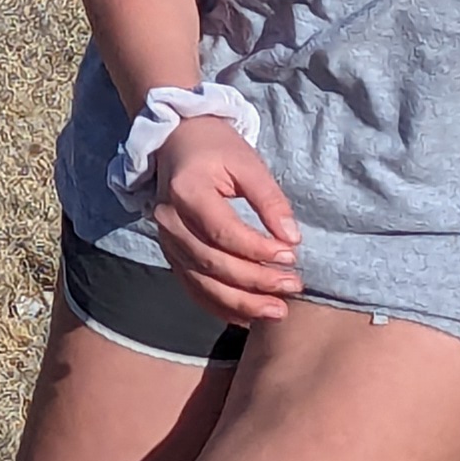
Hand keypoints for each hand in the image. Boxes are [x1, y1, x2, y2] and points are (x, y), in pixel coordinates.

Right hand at [150, 117, 302, 324]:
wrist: (177, 143)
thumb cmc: (215, 148)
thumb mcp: (247, 163)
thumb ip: (269, 200)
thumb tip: (291, 238)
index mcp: (186, 192)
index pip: (223, 232)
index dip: (258, 249)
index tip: (291, 256)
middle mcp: (169, 220)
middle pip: (212, 263)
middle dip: (255, 281)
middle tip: (293, 287)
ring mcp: (166, 240)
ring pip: (202, 282)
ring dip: (240, 302)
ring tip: (276, 310)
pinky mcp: (171, 253)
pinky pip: (192, 287)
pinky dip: (218, 306)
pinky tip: (246, 317)